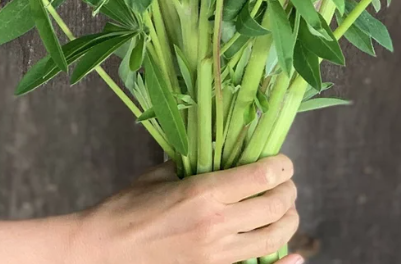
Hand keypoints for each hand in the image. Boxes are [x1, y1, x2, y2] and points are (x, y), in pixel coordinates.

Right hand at [71, 154, 302, 263]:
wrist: (106, 249)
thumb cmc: (130, 206)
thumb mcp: (164, 174)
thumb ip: (196, 161)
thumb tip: (221, 148)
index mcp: (204, 192)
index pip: (262, 176)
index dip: (282, 166)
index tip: (284, 162)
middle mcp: (216, 224)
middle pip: (275, 207)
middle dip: (288, 192)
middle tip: (286, 184)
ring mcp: (216, 254)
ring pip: (273, 238)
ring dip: (287, 220)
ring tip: (285, 209)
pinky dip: (281, 263)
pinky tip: (295, 255)